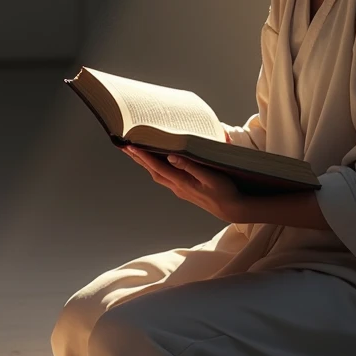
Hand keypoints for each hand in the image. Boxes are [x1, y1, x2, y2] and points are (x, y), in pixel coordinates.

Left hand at [121, 146, 241, 222]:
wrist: (231, 209)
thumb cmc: (224, 191)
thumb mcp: (210, 177)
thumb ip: (190, 166)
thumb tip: (171, 156)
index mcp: (182, 182)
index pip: (157, 167)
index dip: (143, 156)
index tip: (130, 146)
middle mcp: (177, 186)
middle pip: (152, 170)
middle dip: (137, 158)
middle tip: (124, 146)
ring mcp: (179, 189)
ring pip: (156, 174)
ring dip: (144, 163)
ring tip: (135, 151)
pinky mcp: (184, 189)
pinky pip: (164, 176)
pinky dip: (155, 167)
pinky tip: (155, 162)